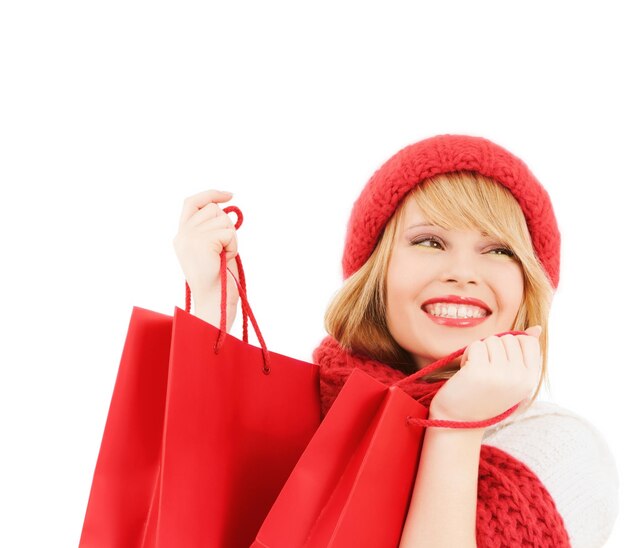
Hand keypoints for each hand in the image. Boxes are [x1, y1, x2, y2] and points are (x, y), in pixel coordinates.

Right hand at [172, 189, 240, 328]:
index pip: (192, 202)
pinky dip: (233, 245)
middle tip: (223, 249)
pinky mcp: (201, 241)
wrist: (214, 303)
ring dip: (231, 238)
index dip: (211, 194)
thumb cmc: (218, 280)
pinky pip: (228, 232)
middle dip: (226, 226)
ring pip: (223, 219)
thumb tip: (226, 208)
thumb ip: (212, 228)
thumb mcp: (212, 249)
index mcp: (182, 236)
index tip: (229, 195)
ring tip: (223, 256)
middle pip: (213, 208)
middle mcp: (182, 234)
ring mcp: (190, 237)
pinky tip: (226, 259)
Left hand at [429, 326, 541, 422]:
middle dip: (492, 350)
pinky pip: (475, 346)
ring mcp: (501, 374)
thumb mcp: (511, 377)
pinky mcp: (480, 371)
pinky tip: (466, 372)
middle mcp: (519, 378)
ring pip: (491, 340)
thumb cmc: (484, 396)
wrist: (458, 421)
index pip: (528, 342)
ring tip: (476, 372)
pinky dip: (467, 355)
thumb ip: (524, 353)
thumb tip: (537, 328)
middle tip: (485, 370)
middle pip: (507, 339)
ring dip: (479, 352)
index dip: (510, 346)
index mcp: (530, 379)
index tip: (499, 363)